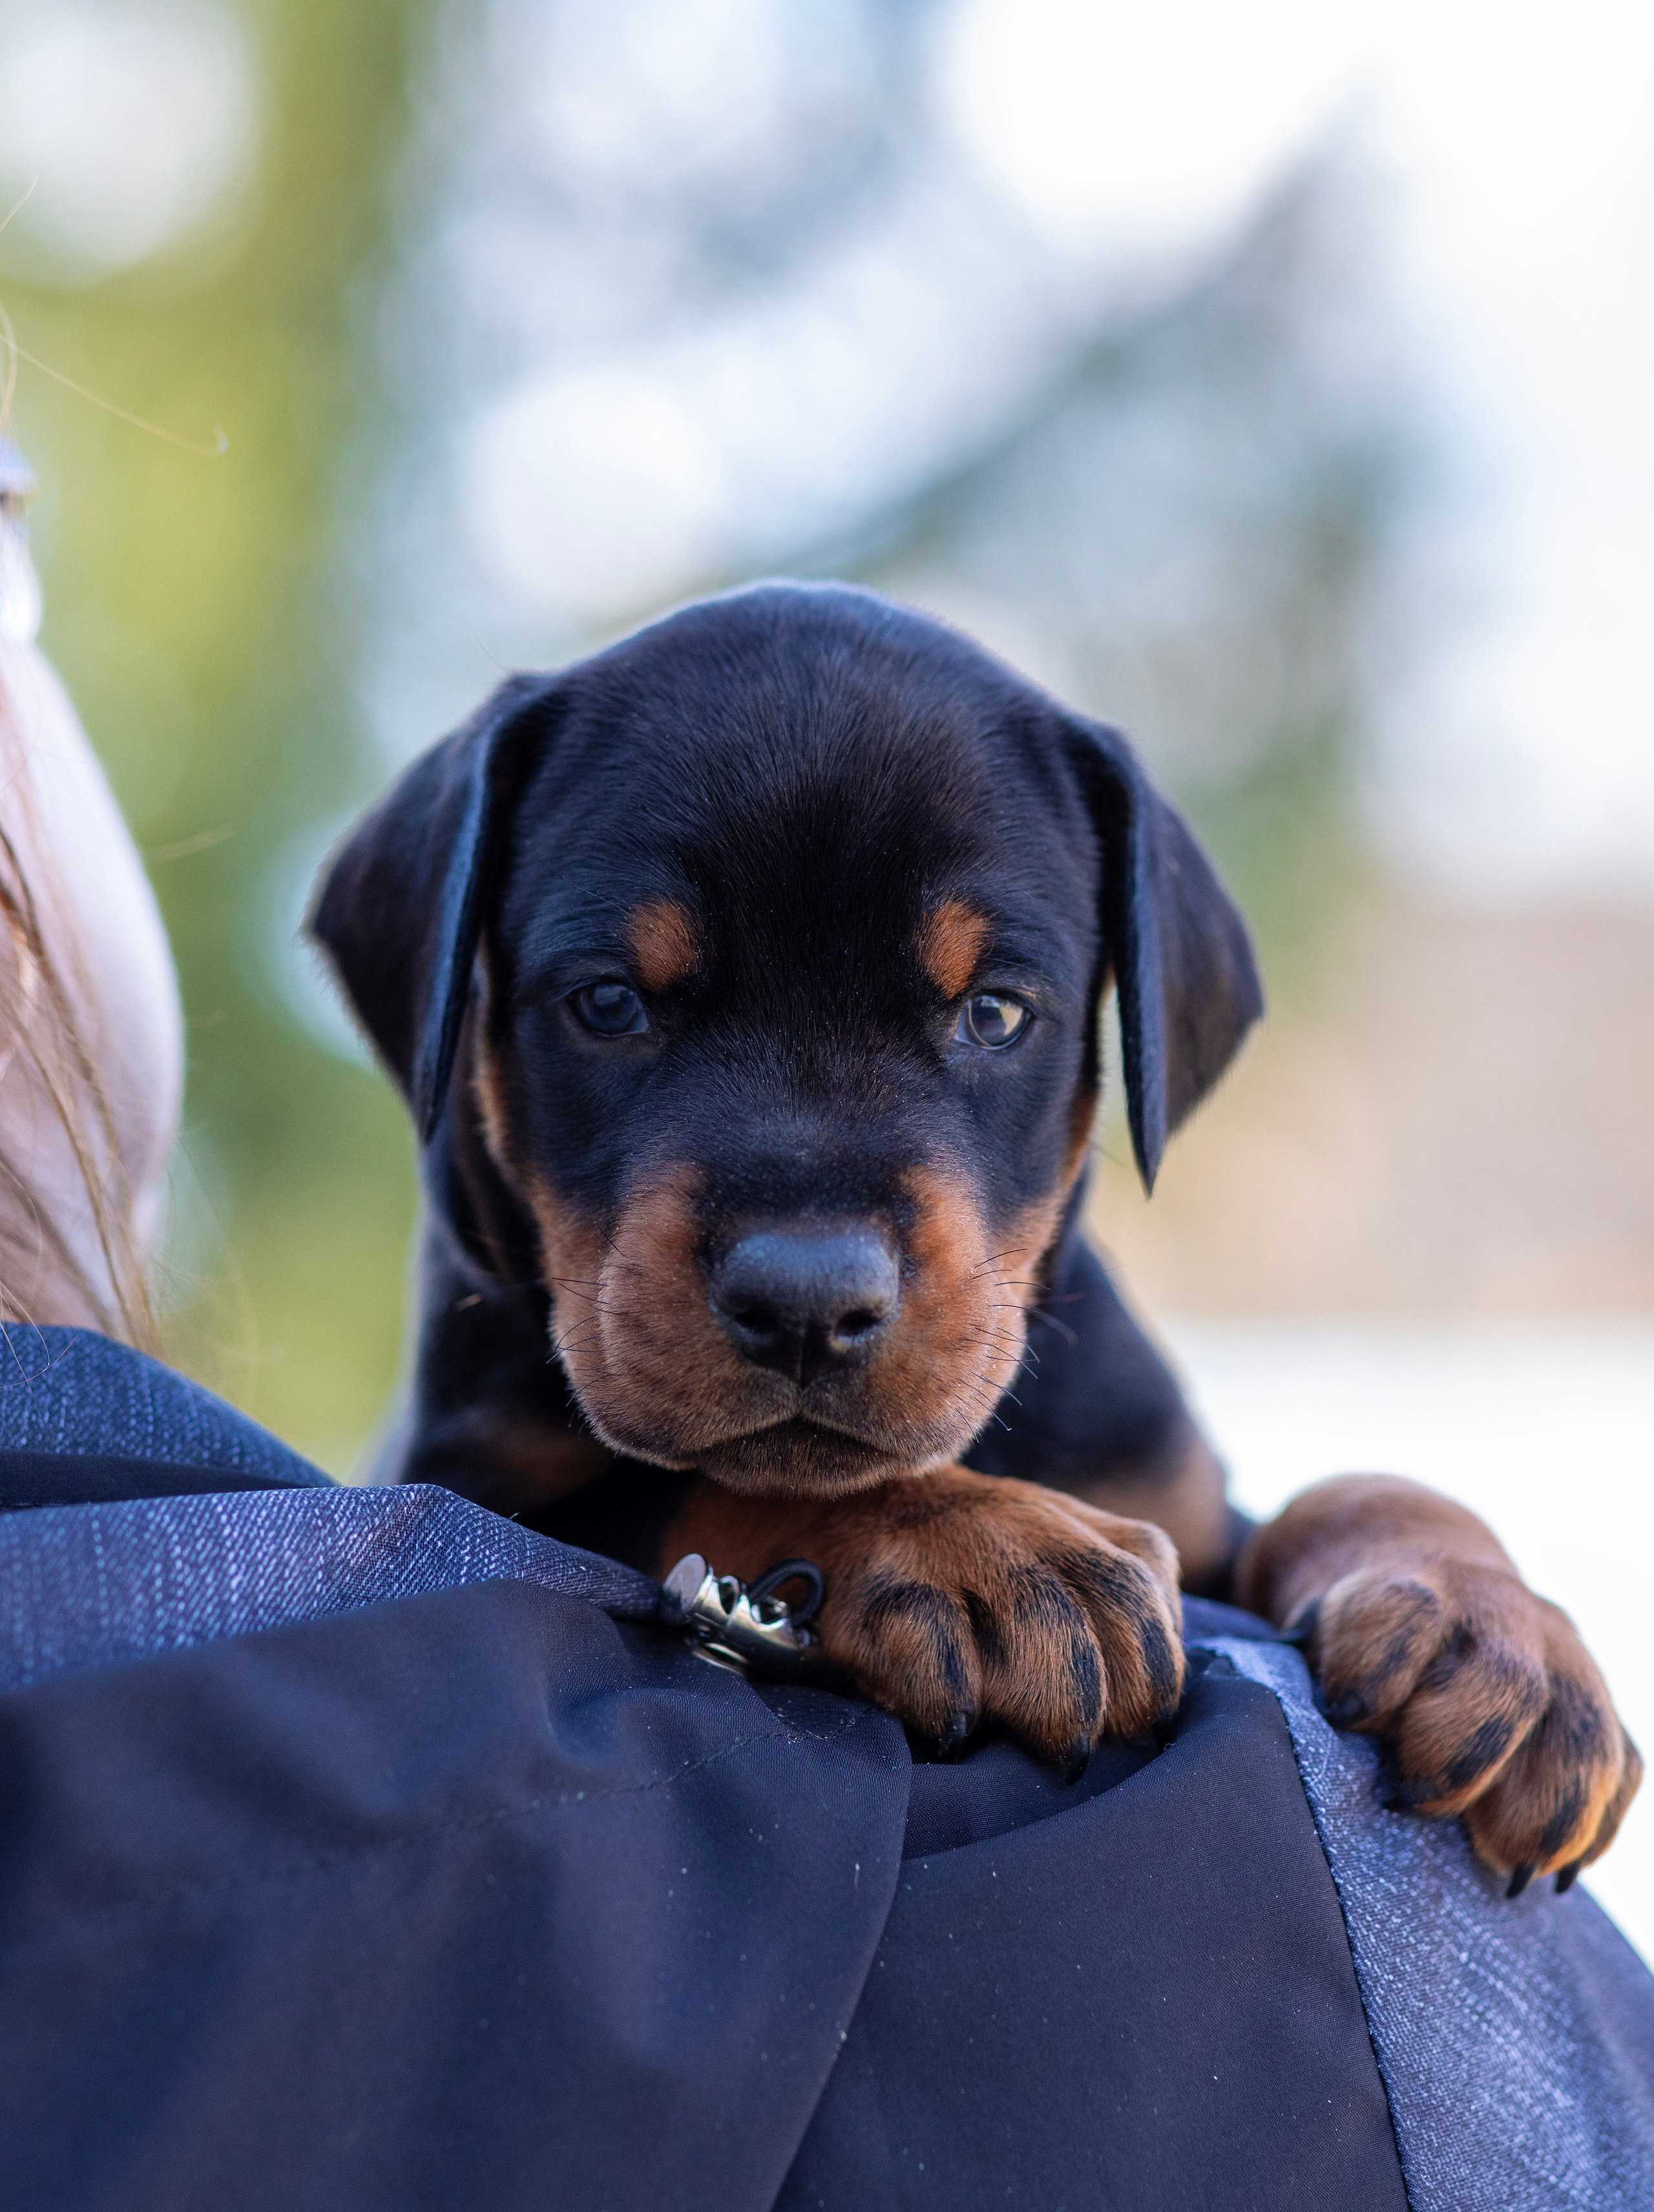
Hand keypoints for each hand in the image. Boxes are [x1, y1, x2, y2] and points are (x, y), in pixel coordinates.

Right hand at [660, 1467, 1184, 1770]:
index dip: (1149, 1678)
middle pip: (1111, 1599)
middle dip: (1113, 1696)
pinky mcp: (874, 1589)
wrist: (812, 1518)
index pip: (1149, 1592)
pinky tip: (949, 1727)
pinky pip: (934, 1647)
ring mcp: (944, 1545)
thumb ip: (1106, 1625)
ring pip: (1042, 1622)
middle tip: (1074, 1750)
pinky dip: (952, 1699)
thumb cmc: (948, 1584)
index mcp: (1075, 1528)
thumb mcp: (1042, 1574)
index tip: (1121, 1729)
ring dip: (1048, 1703)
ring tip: (1021, 1744)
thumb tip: (1154, 1729)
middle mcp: (1021, 1523)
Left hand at [1237, 1476, 1640, 1890]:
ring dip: (1548, 1807)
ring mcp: (1557, 1657)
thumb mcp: (1310, 1642)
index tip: (1347, 1716)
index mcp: (1408, 1587)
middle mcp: (1494, 1614)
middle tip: (1414, 1799)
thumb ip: (1309, 1692)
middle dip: (1463, 1754)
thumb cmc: (1343, 1640)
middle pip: (1505, 1680)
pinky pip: (1620, 1765)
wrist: (1414, 1574)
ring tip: (1507, 1864)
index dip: (1376, 1669)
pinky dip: (1594, 1824)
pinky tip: (1553, 1864)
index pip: (1404, 1613)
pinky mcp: (1595, 1703)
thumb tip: (1307, 1771)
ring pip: (1581, 1727)